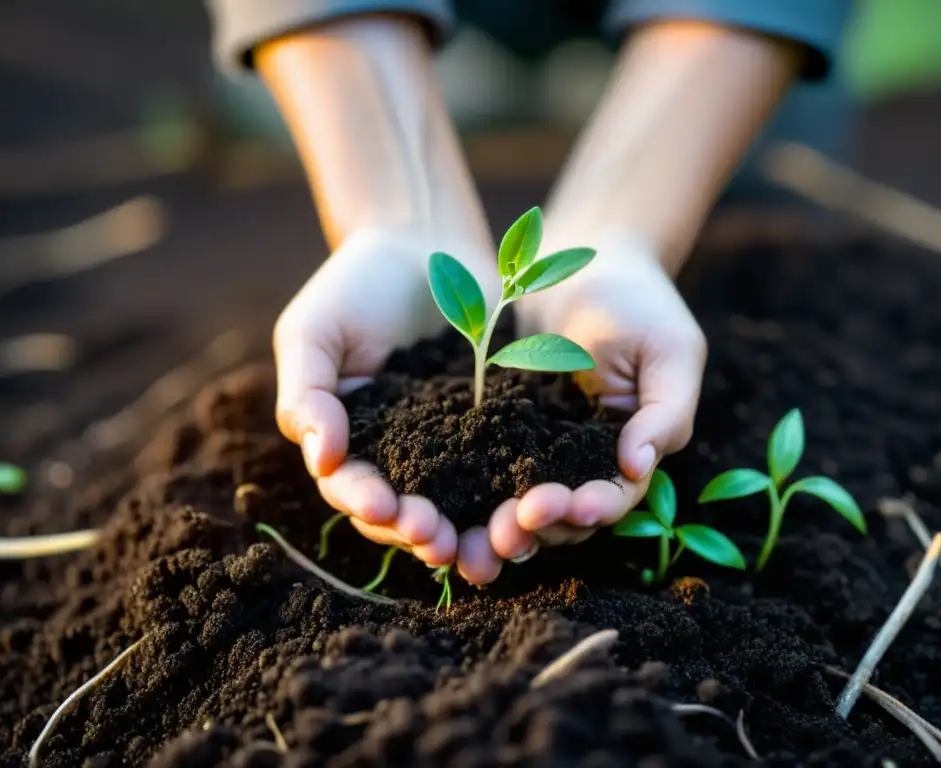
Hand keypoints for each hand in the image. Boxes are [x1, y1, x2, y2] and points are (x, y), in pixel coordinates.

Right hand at [273, 229, 499, 568]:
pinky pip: (506, 467)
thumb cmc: (355, 285)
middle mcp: (400, 456)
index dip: (364, 502)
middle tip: (437, 541)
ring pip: (457, 502)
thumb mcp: (313, 331)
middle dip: (417, 530)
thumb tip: (322, 459)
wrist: (425, 244)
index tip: (384, 508)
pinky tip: (528, 507)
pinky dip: (513, 493)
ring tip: (484, 546)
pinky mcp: (498, 428)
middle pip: (404, 510)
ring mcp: (451, 446)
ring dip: (468, 530)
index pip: (350, 486)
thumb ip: (308, 393)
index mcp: (350, 443)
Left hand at [456, 233, 707, 583]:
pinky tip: (441, 492)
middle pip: (563, 516)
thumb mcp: (670, 350)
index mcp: (629, 451)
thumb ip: (665, 411)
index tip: (570, 506)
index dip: (595, 508)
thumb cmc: (640, 301)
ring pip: (518, 503)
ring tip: (474, 531)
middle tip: (507, 531)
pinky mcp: (496, 427)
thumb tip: (638, 465)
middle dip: (539, 527)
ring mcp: (536, 447)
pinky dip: (465, 485)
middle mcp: (581, 460)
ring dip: (499, 522)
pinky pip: (480, 464)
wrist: (583, 258)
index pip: (616, 495)